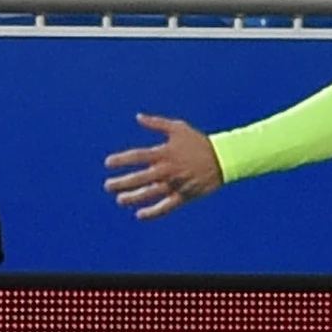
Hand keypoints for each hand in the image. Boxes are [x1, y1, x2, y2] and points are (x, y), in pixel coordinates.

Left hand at [104, 113, 223, 219]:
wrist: (223, 159)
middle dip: (123, 182)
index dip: (121, 160)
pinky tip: (140, 215)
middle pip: (141, 178)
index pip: (138, 156)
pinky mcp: (184, 195)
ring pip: (151, 194)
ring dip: (134, 198)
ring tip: (120, 200)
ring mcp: (176, 184)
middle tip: (108, 186)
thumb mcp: (178, 128)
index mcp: (164, 153)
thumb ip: (157, 123)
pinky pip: (166, 206)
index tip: (108, 163)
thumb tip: (138, 117)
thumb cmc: (198, 142)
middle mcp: (168, 170)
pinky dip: (153, 212)